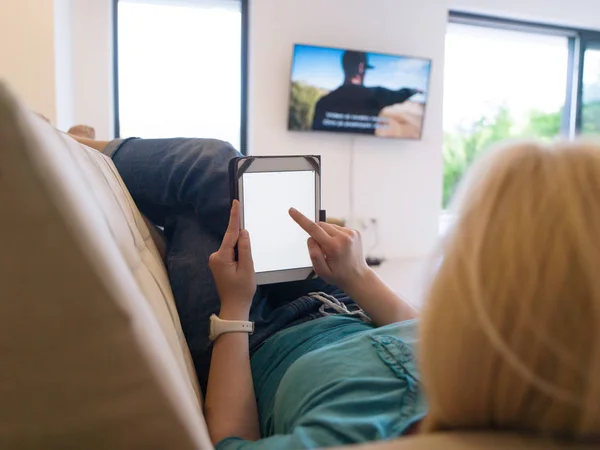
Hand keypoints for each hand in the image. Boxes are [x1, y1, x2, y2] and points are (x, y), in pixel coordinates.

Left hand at [209, 200, 255, 317]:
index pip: (230, 233)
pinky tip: (241, 270)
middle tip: (247, 266)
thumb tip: (243, 232)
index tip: (235, 203)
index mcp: (221, 256)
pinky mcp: (219, 263)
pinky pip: (231, 253)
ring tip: (244, 272)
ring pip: (233, 248)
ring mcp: (216, 260)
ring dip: (242, 254)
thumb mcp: (247, 268)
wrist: (234, 306)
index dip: (234, 217)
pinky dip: (239, 257)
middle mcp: (215, 255)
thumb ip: (245, 248)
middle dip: (243, 247)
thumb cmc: (242, 290)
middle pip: (233, 241)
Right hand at [289, 208, 370, 291]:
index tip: (292, 211)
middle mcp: (344, 237)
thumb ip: (313, 254)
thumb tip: (311, 238)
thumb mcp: (321, 271)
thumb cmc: (339, 275)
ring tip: (333, 250)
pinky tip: (340, 247)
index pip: (313, 229)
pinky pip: (337, 228)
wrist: (358, 277)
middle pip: (320, 226)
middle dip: (316, 234)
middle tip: (322, 250)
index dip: (300, 219)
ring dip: (326, 235)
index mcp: (334, 247)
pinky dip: (334, 235)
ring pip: (329, 226)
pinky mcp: (355, 232)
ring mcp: (351, 233)